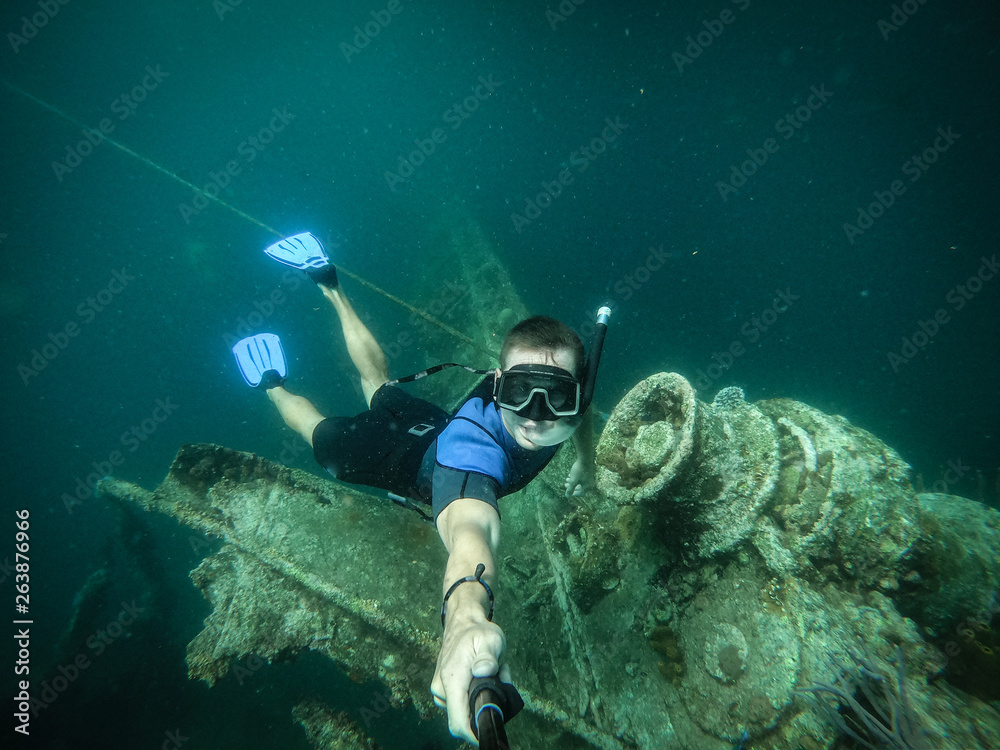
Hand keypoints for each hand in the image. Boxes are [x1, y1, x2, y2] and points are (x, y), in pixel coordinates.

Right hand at [431, 615, 510, 743]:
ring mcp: (441, 691)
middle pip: (466, 717)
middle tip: (499, 677)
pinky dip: (477, 692)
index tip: (490, 728)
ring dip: (483, 696)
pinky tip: (484, 674)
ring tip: (494, 671)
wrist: (462, 622)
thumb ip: (488, 656)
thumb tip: (484, 670)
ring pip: (466, 708)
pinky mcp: (444, 690)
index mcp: (452, 680)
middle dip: (486, 703)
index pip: (458, 722)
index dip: (474, 734)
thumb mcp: (490, 639)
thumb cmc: (477, 632)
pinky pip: (463, 701)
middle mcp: (442, 689)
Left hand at [564, 456, 594, 496]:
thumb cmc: (579, 470)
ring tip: (566, 479)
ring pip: (580, 482)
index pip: (581, 493)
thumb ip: (570, 489)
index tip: (568, 492)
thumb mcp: (573, 481)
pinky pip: (581, 477)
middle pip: (580, 487)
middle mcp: (589, 482)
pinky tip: (570, 475)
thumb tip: (567, 496)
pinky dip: (575, 477)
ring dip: (572, 481)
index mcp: (587, 486)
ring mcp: (589, 477)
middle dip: (572, 487)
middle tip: (565, 485)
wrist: (585, 458)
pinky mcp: (587, 472)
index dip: (574, 494)